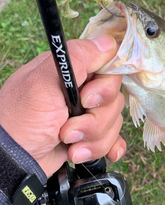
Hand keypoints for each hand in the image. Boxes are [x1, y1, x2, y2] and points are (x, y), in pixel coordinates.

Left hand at [0, 35, 125, 176]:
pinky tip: (92, 151)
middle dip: (95, 121)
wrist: (11, 161)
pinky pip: (111, 140)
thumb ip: (77, 57)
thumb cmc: (20, 120)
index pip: (108, 69)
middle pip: (113, 100)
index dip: (104, 87)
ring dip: (93, 139)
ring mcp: (84, 115)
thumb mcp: (43, 82)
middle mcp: (79, 90)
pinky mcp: (87, 137)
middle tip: (67, 129)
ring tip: (68, 144)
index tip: (86, 99)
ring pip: (113, 123)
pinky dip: (106, 148)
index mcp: (70, 71)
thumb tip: (108, 42)